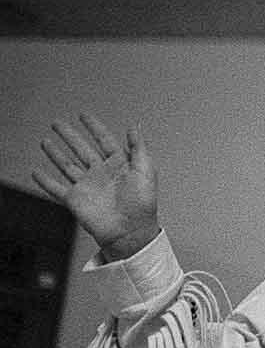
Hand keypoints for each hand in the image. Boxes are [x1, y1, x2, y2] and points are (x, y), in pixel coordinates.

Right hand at [33, 113, 160, 257]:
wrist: (130, 232)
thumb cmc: (142, 205)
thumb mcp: (145, 172)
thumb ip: (138, 148)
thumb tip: (134, 127)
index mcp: (119, 165)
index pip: (104, 140)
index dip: (94, 127)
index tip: (84, 115)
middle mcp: (101, 173)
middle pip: (81, 149)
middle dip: (69, 135)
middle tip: (58, 123)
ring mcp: (86, 186)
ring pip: (66, 164)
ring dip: (55, 153)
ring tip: (46, 141)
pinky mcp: (75, 200)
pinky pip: (56, 188)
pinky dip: (45, 181)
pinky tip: (36, 173)